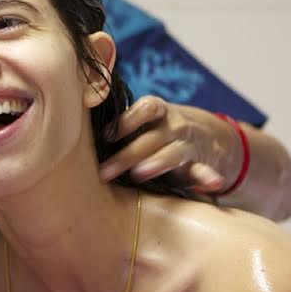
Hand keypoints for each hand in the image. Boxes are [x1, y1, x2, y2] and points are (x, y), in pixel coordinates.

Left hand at [98, 96, 235, 192]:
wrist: (206, 135)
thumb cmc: (157, 129)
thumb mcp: (145, 120)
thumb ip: (120, 123)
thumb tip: (78, 128)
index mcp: (158, 110)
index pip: (145, 108)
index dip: (126, 120)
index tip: (106, 136)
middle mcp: (174, 124)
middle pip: (151, 138)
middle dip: (127, 155)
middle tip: (104, 173)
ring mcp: (189, 144)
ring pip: (173, 153)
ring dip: (157, 163)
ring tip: (139, 174)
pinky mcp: (202, 165)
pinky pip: (205, 171)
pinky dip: (208, 177)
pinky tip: (211, 183)